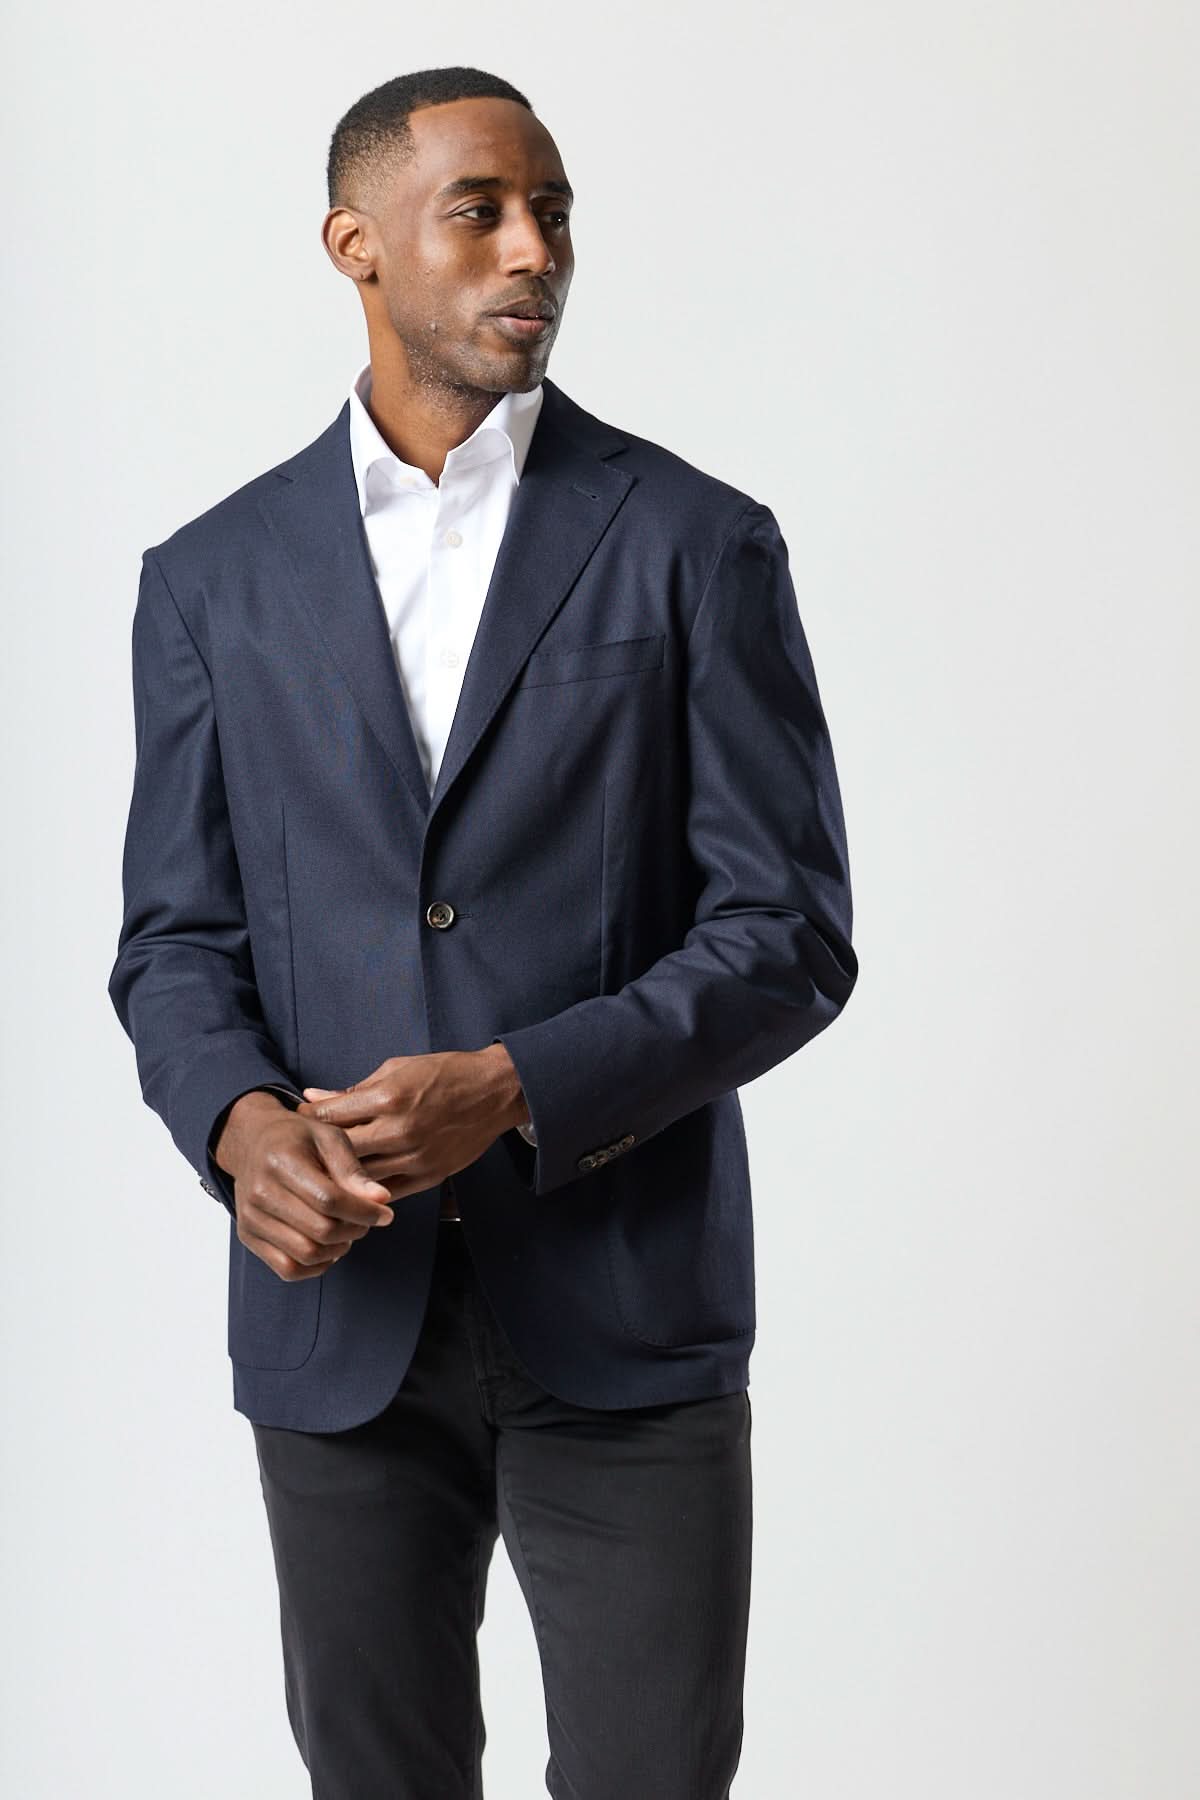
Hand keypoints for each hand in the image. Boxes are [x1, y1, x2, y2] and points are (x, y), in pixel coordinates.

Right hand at [214, 1090, 395, 1280]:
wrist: (252, 1143)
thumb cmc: (297, 1138)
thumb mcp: (329, 1138)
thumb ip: (353, 1170)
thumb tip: (381, 1200)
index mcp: (282, 1162)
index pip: (329, 1200)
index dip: (364, 1212)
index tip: (385, 1214)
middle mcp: (260, 1193)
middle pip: (320, 1231)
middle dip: (354, 1231)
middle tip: (365, 1221)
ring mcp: (251, 1218)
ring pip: (306, 1255)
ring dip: (337, 1250)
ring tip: (346, 1232)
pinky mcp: (248, 1236)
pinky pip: (288, 1269)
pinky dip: (315, 1266)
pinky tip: (327, 1247)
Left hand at [296, 1046, 526, 1201]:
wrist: (494, 1092)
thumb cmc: (444, 1073)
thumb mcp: (397, 1069)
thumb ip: (354, 1090)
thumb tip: (314, 1097)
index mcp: (388, 1097)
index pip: (331, 1116)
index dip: (308, 1120)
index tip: (296, 1121)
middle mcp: (399, 1130)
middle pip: (340, 1151)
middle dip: (317, 1150)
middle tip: (301, 1151)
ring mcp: (415, 1157)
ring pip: (360, 1176)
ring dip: (339, 1174)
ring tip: (320, 1171)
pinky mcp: (429, 1176)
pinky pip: (386, 1191)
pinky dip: (366, 1189)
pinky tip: (352, 1184)